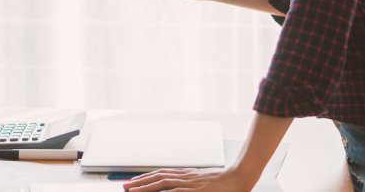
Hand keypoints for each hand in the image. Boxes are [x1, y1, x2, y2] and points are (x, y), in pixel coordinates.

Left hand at [123, 167, 256, 191]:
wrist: (239, 177)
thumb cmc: (223, 182)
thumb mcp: (203, 181)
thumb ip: (189, 183)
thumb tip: (175, 186)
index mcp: (186, 174)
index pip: (161, 173)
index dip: (145, 177)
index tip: (133, 181)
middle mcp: (185, 176)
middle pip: (158, 177)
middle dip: (140, 182)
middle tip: (125, 187)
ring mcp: (190, 183)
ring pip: (163, 183)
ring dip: (146, 188)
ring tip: (132, 191)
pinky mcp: (197, 190)